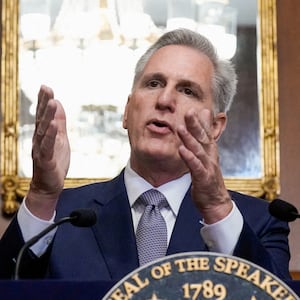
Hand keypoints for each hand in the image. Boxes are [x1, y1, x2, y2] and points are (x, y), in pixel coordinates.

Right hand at [26, 85, 69, 218]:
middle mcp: (39, 140)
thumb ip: (59, 122)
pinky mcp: (45, 161)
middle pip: (42, 119)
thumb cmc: (55, 161)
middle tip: (46, 88)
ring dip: (47, 116)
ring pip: (44, 131)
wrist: (50, 185)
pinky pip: (48, 147)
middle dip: (44, 104)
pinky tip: (54, 125)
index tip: (46, 87)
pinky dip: (51, 136)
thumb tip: (58, 104)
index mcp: (44, 135)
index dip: (44, 101)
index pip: (43, 116)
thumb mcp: (60, 138)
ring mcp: (41, 150)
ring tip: (52, 102)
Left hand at [177, 108, 231, 223]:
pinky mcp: (204, 178)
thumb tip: (206, 123)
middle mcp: (210, 157)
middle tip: (188, 112)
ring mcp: (208, 167)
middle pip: (203, 139)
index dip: (199, 122)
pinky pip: (196, 167)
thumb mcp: (207, 157)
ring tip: (181, 128)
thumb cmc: (209, 177)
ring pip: (199, 151)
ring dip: (190, 139)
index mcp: (210, 151)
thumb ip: (205, 139)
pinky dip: (190, 158)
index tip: (193, 108)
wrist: (215, 202)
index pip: (205, 134)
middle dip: (195, 125)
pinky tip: (182, 150)